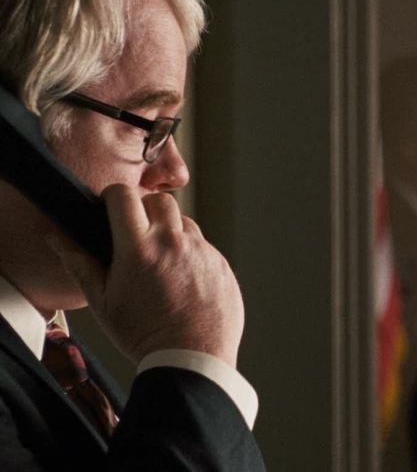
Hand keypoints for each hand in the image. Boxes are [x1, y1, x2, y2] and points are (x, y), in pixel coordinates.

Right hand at [50, 184, 243, 366]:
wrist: (192, 359)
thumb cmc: (143, 335)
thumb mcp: (102, 302)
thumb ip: (79, 263)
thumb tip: (56, 237)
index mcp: (139, 248)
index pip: (124, 195)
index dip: (113, 197)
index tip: (111, 210)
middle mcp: (175, 243)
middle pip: (160, 201)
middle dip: (145, 211)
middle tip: (137, 236)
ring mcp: (203, 252)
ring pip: (186, 223)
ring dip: (172, 233)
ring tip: (161, 263)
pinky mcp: (222, 265)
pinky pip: (205, 248)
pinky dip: (192, 255)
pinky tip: (183, 282)